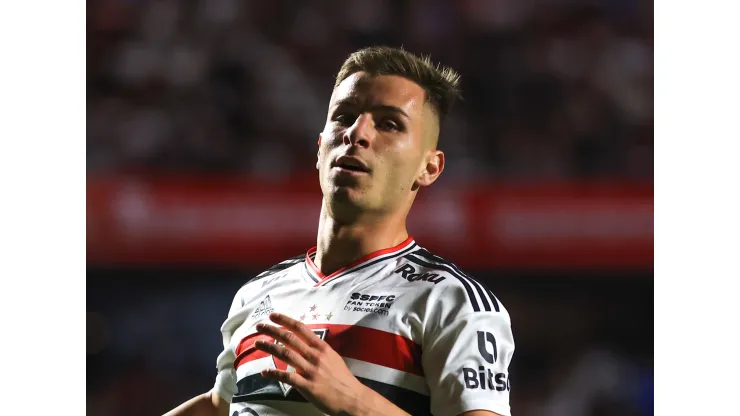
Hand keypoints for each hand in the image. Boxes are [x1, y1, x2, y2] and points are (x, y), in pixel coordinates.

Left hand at [253, 313, 370, 414]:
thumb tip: (305, 344)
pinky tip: (264, 372)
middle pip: (290, 338)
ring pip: (286, 354)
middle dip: (272, 330)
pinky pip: (287, 377)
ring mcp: (311, 370)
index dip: (285, 321)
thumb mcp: (333, 358)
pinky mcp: (307, 386)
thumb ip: (318, 350)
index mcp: (321, 347)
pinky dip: (274, 374)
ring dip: (269, 348)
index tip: (273, 316)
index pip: (301, 329)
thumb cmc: (342, 378)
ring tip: (257, 344)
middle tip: (259, 326)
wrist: (351, 398)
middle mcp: (315, 356)